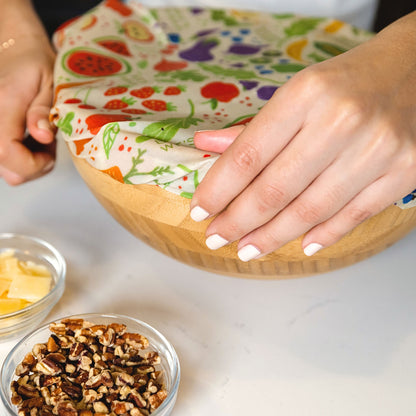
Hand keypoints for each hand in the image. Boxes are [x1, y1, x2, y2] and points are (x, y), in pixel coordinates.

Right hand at [0, 1, 55, 184]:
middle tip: (48, 141)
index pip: (7, 153)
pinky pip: (4, 161)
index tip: (51, 152)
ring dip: (29, 161)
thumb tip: (43, 137)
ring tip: (40, 135)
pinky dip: (21, 156)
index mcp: (2, 106)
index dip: (34, 164)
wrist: (14, 51)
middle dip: (36, 165)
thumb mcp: (50, 83)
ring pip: (7, 169)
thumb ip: (44, 111)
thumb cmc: (35, 64)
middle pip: (8, 170)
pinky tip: (30, 137)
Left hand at [191, 12, 415, 260]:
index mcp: (307, 95)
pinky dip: (323, 236)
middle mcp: (341, 122)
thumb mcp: (298, 92)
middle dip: (238, 221)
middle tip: (217, 237)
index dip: (218, 189)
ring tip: (247, 248)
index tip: (200, 211)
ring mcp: (378, 150)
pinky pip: (354, 215)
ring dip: (273, 237)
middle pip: (275, 190)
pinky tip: (299, 245)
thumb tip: (205, 146)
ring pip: (311, 211)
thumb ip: (253, 127)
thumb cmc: (350, 81)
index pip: (248, 154)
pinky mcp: (406, 171)